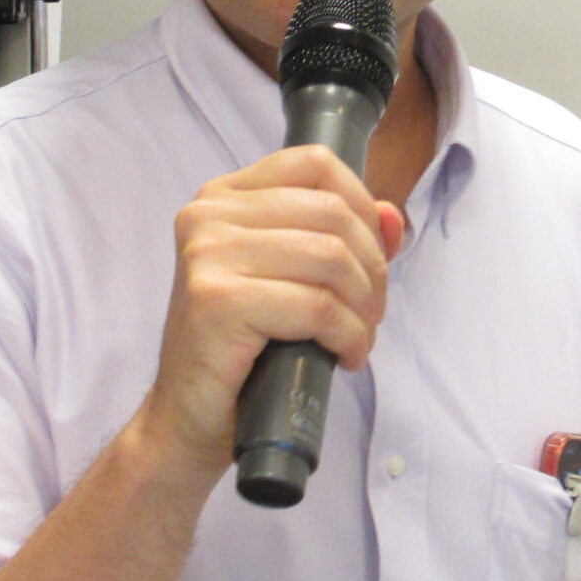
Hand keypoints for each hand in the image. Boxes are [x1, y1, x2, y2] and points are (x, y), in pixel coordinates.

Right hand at [138, 145, 405, 475]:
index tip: (373, 255)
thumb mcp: (292, 278)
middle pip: (331, 212)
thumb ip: (339, 238)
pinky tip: (344, 356)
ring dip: (364, 307)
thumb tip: (392, 216)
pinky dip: (348, 336)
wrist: (187, 417)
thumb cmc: (241, 348)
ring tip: (359, 337)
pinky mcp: (217, 301)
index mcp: (223, 196)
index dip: (362, 203)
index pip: (313, 163)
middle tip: (370, 313)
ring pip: (330, 258)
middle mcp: (208, 215)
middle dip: (373, 268)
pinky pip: (316, 306)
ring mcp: (208, 255)